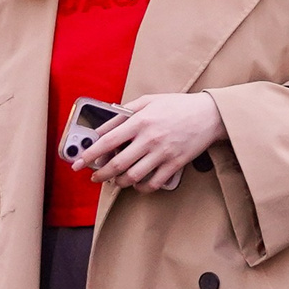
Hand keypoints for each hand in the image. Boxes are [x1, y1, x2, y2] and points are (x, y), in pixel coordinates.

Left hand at [78, 92, 223, 191]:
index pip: (108, 141)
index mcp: (140, 121)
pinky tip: (137, 184)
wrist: (209, 114)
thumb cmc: (177, 105)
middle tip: (95, 177)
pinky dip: (141, 188)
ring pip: (133, 177)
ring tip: (116, 180)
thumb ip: (125, 111)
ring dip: (120, 182)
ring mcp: (163, 153)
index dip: (90, 154)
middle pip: (117, 164)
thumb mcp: (149, 100)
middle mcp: (149, 138)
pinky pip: (153, 183)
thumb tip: (104, 124)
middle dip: (101, 175)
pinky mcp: (175, 164)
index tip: (78, 163)